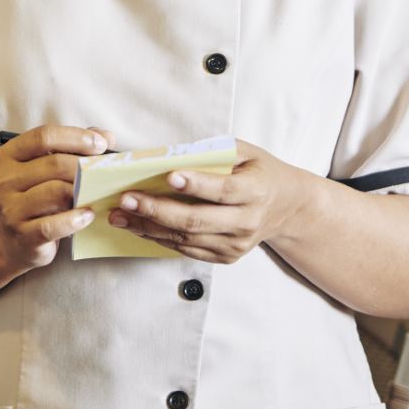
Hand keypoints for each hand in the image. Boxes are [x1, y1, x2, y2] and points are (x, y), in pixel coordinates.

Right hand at [0, 124, 114, 272]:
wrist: (11, 239)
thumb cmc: (35, 195)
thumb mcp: (47, 167)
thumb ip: (75, 147)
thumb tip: (107, 137)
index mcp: (10, 154)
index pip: (44, 136)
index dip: (76, 137)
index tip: (101, 144)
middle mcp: (5, 179)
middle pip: (54, 164)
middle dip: (85, 166)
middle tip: (105, 172)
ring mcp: (11, 208)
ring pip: (56, 192)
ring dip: (82, 192)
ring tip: (96, 193)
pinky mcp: (22, 235)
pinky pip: (53, 225)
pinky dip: (75, 219)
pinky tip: (88, 215)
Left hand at [107, 139, 301, 263]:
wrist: (287, 207)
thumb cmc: (260, 172)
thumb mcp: (246, 152)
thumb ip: (216, 151)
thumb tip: (175, 155)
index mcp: (255, 191)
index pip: (222, 190)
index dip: (195, 184)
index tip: (168, 176)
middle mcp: (247, 222)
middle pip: (197, 220)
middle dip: (157, 210)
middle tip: (127, 199)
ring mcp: (236, 244)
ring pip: (187, 238)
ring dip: (149, 227)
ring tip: (121, 215)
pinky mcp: (226, 257)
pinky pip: (188, 250)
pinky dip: (160, 239)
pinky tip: (138, 227)